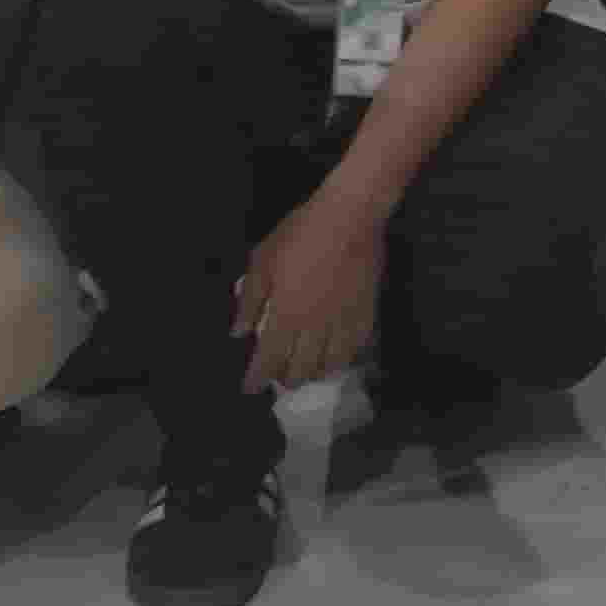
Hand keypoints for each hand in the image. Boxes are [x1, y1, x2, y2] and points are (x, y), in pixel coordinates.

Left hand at [235, 189, 391, 395]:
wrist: (350, 216)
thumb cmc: (300, 234)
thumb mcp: (262, 260)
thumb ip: (250, 299)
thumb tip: (238, 332)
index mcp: (285, 315)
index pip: (269, 359)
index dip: (257, 378)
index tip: (250, 388)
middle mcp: (314, 326)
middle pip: (302, 367)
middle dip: (289, 379)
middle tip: (282, 379)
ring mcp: (343, 320)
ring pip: (332, 362)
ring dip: (318, 372)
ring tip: (311, 373)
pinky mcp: (367, 310)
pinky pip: (358, 344)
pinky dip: (347, 356)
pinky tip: (342, 357)